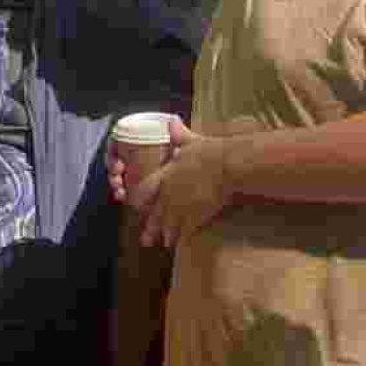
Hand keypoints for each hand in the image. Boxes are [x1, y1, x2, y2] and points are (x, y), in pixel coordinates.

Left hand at [134, 121, 234, 249]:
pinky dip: (180, 238)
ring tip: (163, 244)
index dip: (139, 200)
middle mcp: (169, 193)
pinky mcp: (195, 216)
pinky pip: (183, 231)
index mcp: (166, 174)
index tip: (137, 207)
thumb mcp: (192, 140)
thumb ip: (179, 134)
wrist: (228, 165)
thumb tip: (172, 121)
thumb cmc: (211, 151)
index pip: (145, 190)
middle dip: (149, 228)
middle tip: (144, 240)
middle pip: (155, 213)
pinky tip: (178, 244)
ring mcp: (181, 206)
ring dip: (164, 235)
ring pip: (167, 225)